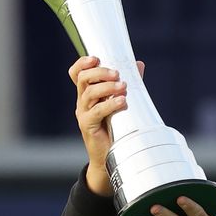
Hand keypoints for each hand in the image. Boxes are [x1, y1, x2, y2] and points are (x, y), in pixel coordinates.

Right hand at [69, 56, 145, 196]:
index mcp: (87, 94)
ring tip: (123, 87)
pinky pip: (96, 111)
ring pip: (89, 93)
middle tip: (117, 74)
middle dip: (100, 72)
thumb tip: (139, 64)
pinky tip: (123, 102)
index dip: (82, 63)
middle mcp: (82, 101)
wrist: (109, 157)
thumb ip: (127, 84)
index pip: (77, 73)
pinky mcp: (87, 126)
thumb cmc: (116, 128)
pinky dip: (110, 105)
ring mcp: (83, 113)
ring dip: (107, 87)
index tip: (97, 58)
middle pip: (83, 79)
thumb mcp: (121, 103)